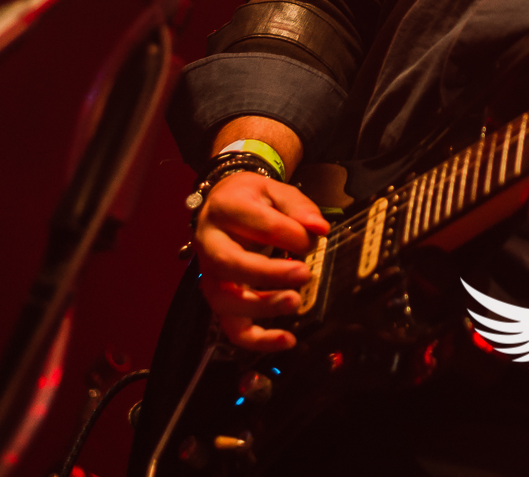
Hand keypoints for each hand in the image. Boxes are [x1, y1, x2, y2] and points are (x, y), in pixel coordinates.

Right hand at [193, 171, 329, 351]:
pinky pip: (231, 327)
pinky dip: (257, 339)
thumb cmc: (251, 199)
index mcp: (225, 208)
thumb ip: (298, 207)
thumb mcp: (274, 190)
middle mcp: (209, 242)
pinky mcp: (219, 297)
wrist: (221, 204)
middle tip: (303, 273)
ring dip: (261, 306)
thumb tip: (319, 228)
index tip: (313, 238)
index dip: (289, 233)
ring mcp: (209, 273)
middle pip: (229, 264)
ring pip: (224, 299)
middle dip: (268, 273)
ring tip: (295, 301)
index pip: (256, 223)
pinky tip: (287, 339)